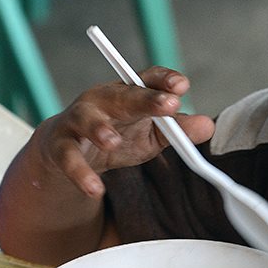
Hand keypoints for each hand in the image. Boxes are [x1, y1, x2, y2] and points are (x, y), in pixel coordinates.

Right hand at [35, 67, 215, 197]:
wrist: (66, 153)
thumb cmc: (115, 137)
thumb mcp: (149, 136)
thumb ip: (176, 131)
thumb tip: (207, 126)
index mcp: (127, 93)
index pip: (147, 78)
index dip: (164, 80)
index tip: (182, 86)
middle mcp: (101, 100)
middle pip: (123, 95)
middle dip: (145, 99)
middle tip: (169, 106)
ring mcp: (78, 120)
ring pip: (87, 120)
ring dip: (99, 129)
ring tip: (112, 141)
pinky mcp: (59, 146)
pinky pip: (68, 158)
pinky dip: (81, 174)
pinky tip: (95, 188)